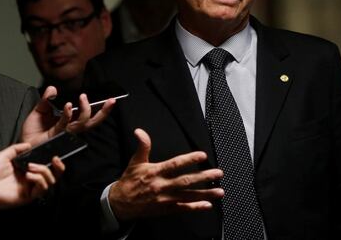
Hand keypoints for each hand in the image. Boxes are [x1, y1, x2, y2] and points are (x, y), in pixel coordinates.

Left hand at [0, 143, 64, 211]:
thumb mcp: (3, 156)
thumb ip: (16, 149)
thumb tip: (28, 144)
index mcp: (26, 170)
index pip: (46, 166)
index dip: (53, 161)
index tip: (54, 154)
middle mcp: (31, 179)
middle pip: (53, 175)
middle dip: (58, 167)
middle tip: (55, 159)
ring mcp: (30, 188)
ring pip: (50, 181)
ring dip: (44, 171)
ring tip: (31, 167)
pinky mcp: (28, 196)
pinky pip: (42, 188)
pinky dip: (38, 179)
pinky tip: (29, 175)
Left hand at [20, 86, 115, 145]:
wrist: (22, 144)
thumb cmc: (32, 131)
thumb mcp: (40, 110)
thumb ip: (47, 99)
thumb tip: (53, 88)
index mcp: (70, 122)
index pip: (89, 115)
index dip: (101, 109)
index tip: (110, 99)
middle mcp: (71, 128)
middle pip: (92, 122)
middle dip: (104, 112)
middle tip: (111, 101)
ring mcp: (65, 132)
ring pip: (83, 122)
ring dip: (85, 109)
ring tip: (83, 97)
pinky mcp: (57, 134)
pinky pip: (66, 123)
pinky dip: (68, 113)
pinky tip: (68, 105)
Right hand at [109, 128, 223, 220]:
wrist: (121, 203)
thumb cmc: (130, 181)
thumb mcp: (135, 162)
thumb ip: (143, 146)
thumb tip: (140, 131)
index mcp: (155, 172)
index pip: (175, 164)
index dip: (189, 159)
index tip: (202, 155)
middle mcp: (162, 186)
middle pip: (186, 181)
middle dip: (203, 177)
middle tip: (218, 173)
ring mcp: (165, 199)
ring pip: (188, 196)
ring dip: (205, 194)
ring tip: (219, 191)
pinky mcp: (166, 209)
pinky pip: (183, 208)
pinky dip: (196, 207)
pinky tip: (208, 205)